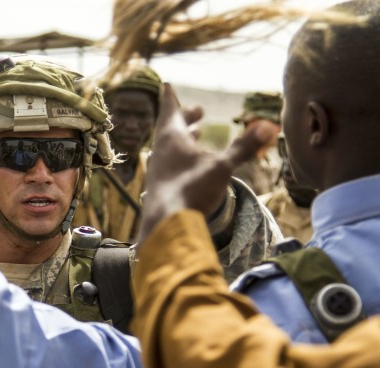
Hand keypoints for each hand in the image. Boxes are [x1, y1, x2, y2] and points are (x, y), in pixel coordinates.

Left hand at [137, 85, 277, 243]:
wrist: (165, 224)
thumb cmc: (192, 190)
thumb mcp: (222, 167)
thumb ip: (243, 147)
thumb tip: (269, 126)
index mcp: (171, 138)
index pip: (170, 110)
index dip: (170, 97)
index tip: (166, 84)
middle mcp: (160, 150)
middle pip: (172, 128)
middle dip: (186, 117)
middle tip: (198, 111)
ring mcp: (157, 168)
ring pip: (170, 146)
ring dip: (184, 137)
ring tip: (197, 134)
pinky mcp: (160, 185)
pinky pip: (170, 163)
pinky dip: (180, 156)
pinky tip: (189, 166)